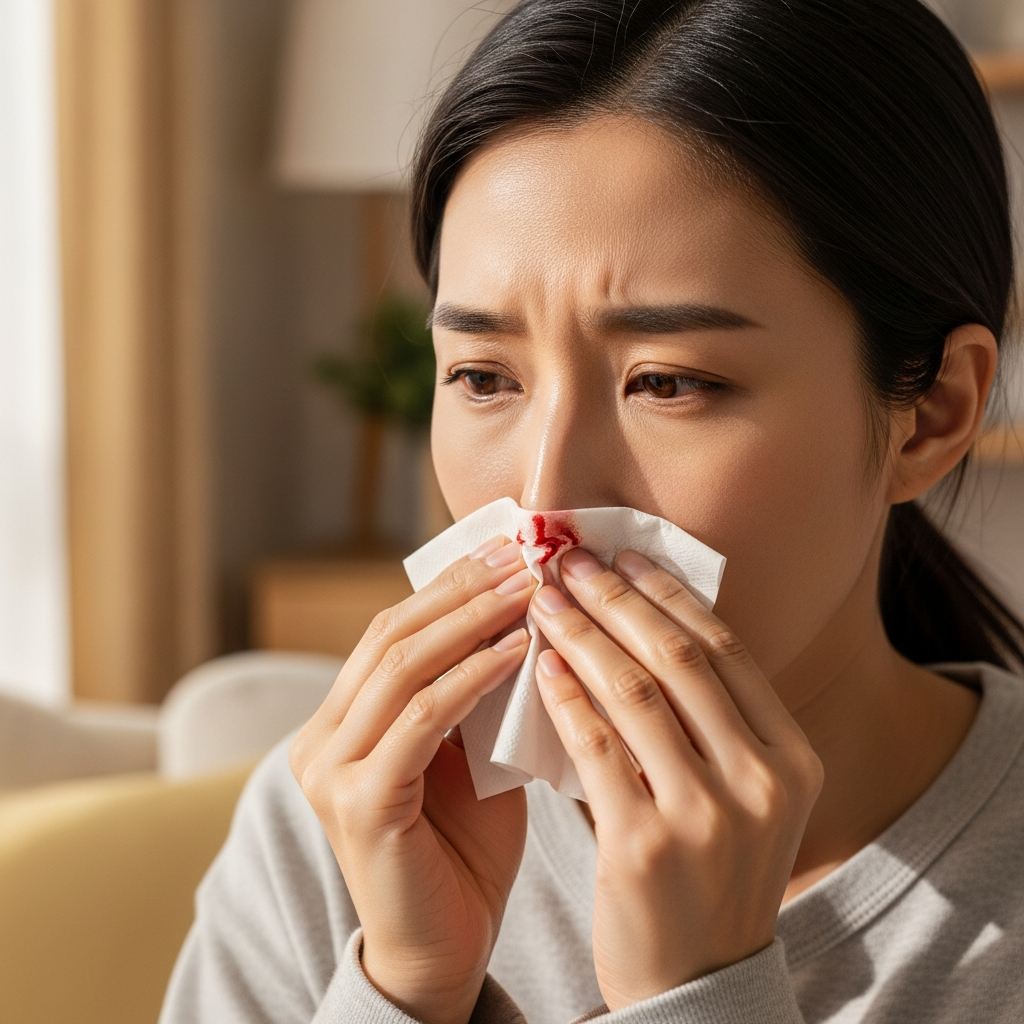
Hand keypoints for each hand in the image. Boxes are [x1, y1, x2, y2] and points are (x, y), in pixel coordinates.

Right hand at [289, 536, 535, 1023]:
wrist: (443, 953)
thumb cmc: (463, 853)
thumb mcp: (469, 756)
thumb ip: (477, 697)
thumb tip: (525, 620)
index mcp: (340, 724)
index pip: (392, 631)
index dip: (449, 585)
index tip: (506, 549)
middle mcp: (320, 741)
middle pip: (392, 636)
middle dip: (462, 588)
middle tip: (520, 553)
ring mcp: (331, 772)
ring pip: (403, 667)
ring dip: (472, 620)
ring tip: (529, 588)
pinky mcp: (360, 804)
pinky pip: (423, 720)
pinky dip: (473, 677)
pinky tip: (520, 651)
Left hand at [531, 547, 822, 1011]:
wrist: (697, 982)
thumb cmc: (709, 872)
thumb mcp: (742, 795)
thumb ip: (709, 719)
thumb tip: (640, 619)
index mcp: (791, 759)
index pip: (724, 648)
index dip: (667, 592)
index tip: (623, 555)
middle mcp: (761, 781)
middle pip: (679, 658)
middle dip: (617, 598)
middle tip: (571, 559)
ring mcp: (706, 816)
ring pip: (634, 692)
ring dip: (582, 634)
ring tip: (546, 599)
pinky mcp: (644, 846)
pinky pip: (595, 746)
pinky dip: (565, 695)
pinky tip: (541, 664)